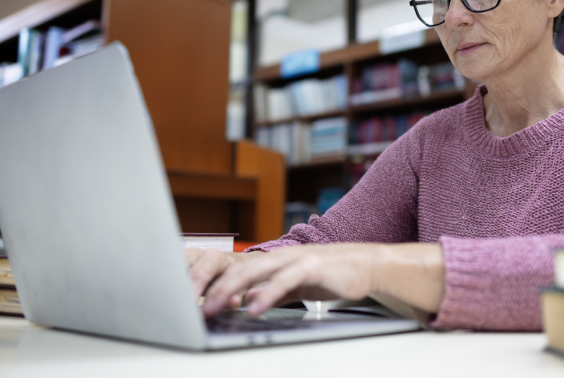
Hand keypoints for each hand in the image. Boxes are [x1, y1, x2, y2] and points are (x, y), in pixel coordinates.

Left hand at [200, 243, 444, 318]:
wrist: (368, 265)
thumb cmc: (333, 275)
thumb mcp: (296, 285)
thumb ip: (272, 292)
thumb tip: (247, 301)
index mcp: (276, 259)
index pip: (238, 269)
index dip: (215, 283)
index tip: (195, 300)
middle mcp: (282, 255)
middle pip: (239, 268)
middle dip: (215, 287)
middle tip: (195, 306)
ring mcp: (296, 259)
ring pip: (256, 271)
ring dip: (233, 291)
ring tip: (216, 307)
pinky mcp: (312, 266)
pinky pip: (284, 281)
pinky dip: (267, 294)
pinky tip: (254, 308)